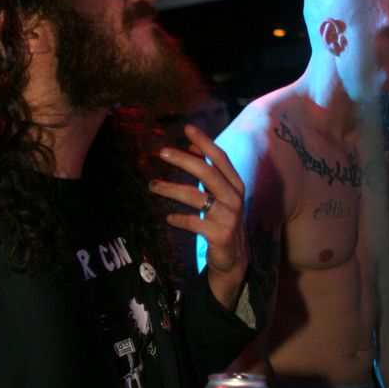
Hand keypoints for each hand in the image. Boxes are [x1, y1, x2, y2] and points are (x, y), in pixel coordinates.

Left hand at [150, 123, 248, 309]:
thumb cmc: (224, 221)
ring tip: (153, 186)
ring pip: (195, 197)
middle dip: (183, 160)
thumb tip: (191, 147)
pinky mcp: (220, 234)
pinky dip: (178, 219)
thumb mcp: (221, 195)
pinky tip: (169, 218)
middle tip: (162, 152)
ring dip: (171, 189)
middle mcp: (234, 198)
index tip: (188, 128)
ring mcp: (228, 217)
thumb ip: (209, 172)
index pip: (220, 158)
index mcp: (235, 185)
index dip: (205, 142)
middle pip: (207, 172)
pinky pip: (193, 222)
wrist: (235, 259)